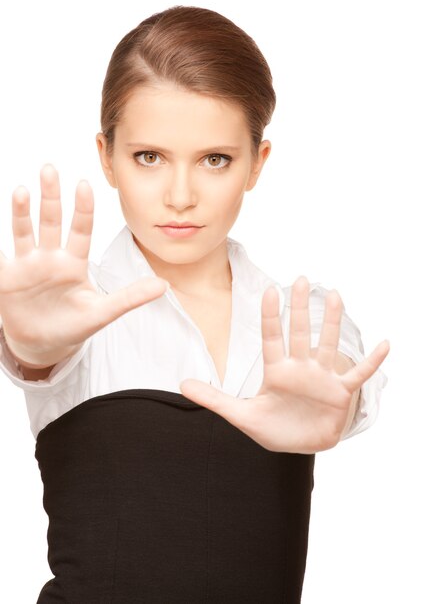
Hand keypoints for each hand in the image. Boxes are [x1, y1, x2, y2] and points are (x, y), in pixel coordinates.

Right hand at [0, 164, 167, 365]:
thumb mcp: (102, 313)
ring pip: (24, 232)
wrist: (44, 344)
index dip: (83, 209)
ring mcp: (27, 266)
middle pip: (51, 221)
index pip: (81, 230)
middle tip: (50, 169)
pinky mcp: (8, 278)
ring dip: (21, 212)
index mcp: (74, 263)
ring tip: (22, 191)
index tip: (85, 185)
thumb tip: (164, 286)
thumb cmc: (74, 325)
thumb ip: (130, 298)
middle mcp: (50, 258)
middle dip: (51, 197)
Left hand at [179, 276, 389, 453]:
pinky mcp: (340, 394)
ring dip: (332, 323)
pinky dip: (371, 362)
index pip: (272, 338)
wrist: (298, 446)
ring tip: (335, 296)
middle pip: (300, 333)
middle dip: (300, 308)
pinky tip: (384, 344)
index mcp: (276, 371)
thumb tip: (181, 384)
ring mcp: (321, 379)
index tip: (271, 291)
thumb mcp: (241, 415)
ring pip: (328, 346)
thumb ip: (213, 399)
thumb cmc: (273, 427)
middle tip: (301, 278)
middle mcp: (300, 368)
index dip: (272, 316)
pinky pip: (358, 375)